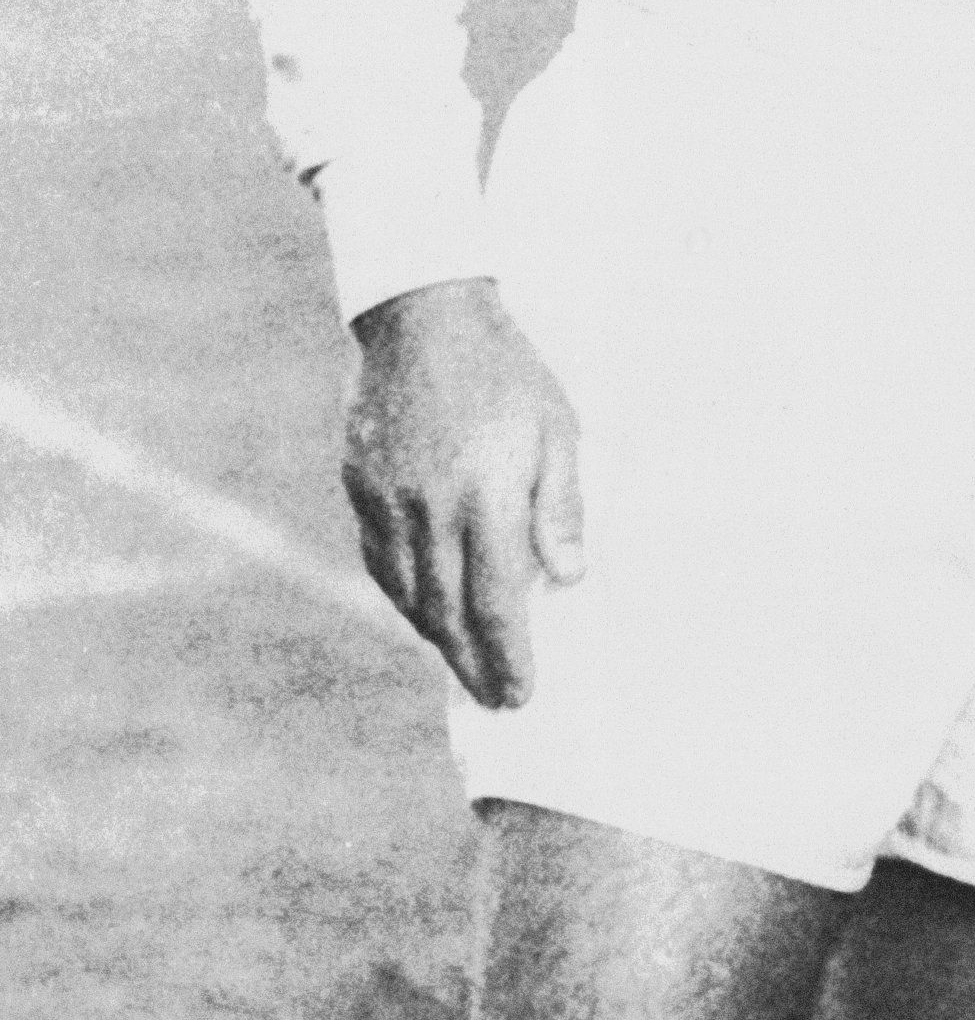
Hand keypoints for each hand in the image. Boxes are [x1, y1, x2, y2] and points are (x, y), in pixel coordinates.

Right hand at [342, 276, 585, 708]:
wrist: (426, 320)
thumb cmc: (509, 373)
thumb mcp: (559, 430)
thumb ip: (561, 507)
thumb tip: (569, 578)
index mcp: (485, 498)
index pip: (496, 601)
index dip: (509, 654)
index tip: (523, 692)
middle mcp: (429, 511)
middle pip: (447, 612)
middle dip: (473, 664)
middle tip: (496, 700)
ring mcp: (386, 502)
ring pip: (408, 593)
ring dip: (437, 637)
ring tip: (465, 664)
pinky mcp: (360, 488)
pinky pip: (381, 560)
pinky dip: (404, 595)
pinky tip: (424, 609)